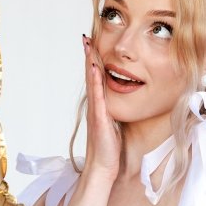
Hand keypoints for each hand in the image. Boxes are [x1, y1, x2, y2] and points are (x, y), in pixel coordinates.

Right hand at [82, 34, 119, 180]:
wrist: (103, 167)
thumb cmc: (109, 148)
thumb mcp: (113, 124)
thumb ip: (113, 111)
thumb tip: (119, 100)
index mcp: (99, 105)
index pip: (96, 79)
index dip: (94, 61)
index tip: (92, 44)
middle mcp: (95, 105)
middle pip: (91, 76)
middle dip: (89, 56)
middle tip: (85, 37)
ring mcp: (95, 111)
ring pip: (92, 82)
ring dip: (90, 63)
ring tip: (88, 46)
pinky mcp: (99, 119)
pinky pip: (98, 97)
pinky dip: (96, 82)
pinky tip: (96, 70)